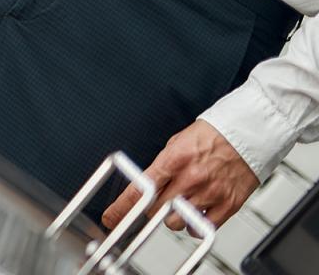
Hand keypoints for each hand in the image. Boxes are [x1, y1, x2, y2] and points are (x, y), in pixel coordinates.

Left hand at [101, 120, 259, 231]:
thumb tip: (145, 184)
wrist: (249, 133)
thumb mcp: (177, 143)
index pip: (140, 189)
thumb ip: (162, 166)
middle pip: (155, 209)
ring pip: (176, 222)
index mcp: (174, 159)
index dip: (121, 207)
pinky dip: (194, 225)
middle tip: (156, 203)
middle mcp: (191, 178)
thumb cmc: (214, 134)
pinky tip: (195, 213)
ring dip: (172, 217)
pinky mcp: (228, 204)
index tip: (111, 217)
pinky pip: (202, 228)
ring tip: (180, 204)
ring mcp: (210, 193)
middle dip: (151, 209)